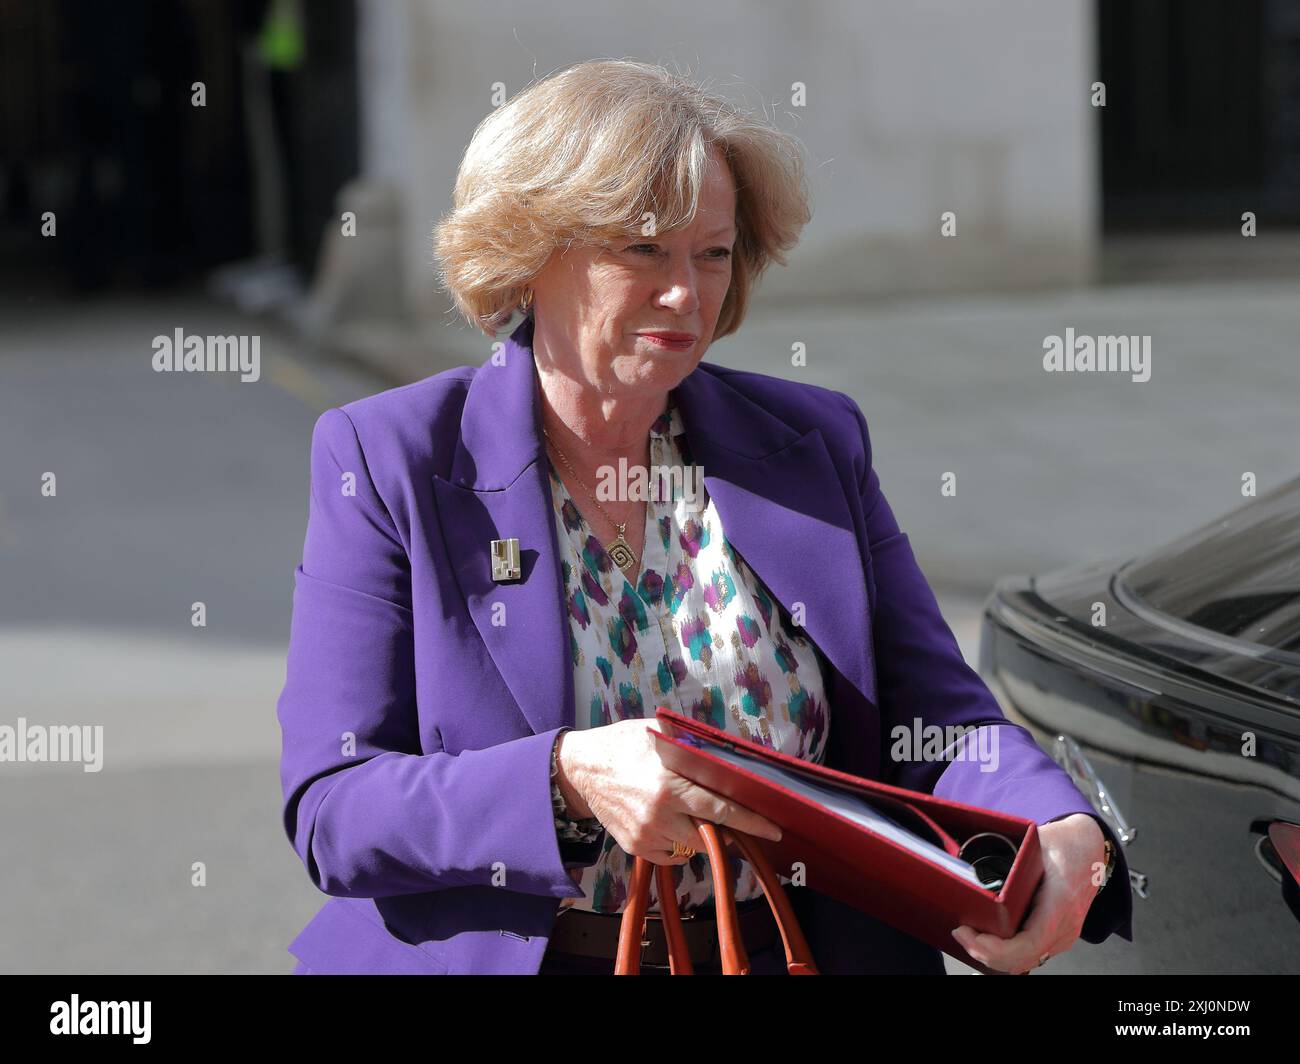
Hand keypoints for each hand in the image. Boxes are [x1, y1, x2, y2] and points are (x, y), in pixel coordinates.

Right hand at [555, 719, 783, 864]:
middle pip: (709, 834)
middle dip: (725, 828)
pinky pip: (671, 855)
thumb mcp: (658, 733)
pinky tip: (674, 823)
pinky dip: (680, 844)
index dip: (750, 821)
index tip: (773, 831)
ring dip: (701, 833)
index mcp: (668, 785)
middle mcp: (658, 814)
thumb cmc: (624, 744)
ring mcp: (646, 834)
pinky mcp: (635, 846)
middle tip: (734, 819)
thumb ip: (692, 745)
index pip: (719, 808)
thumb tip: (728, 754)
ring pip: (691, 846)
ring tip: (692, 812)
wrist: (581, 767)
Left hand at [951, 813, 1104, 973]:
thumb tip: (973, 860)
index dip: (997, 947)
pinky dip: (1005, 954)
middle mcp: (1064, 926)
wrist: (1091, 848)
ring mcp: (1063, 934)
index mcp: (1059, 902)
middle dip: (985, 953)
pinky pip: (1031, 955)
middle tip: (960, 933)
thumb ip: (1007, 855)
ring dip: (993, 956)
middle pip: (1023, 959)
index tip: (970, 933)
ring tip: (968, 936)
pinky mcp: (1058, 935)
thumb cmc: (1067, 843)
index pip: (1030, 941)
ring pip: (1026, 962)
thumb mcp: (1035, 842)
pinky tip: (986, 940)